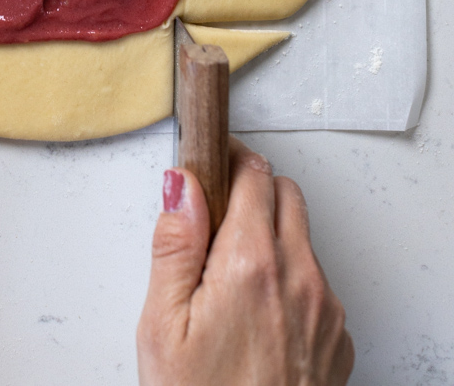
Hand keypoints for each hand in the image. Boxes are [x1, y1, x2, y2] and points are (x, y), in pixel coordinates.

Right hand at [137, 138, 353, 385]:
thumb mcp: (161, 326)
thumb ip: (173, 244)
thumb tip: (182, 184)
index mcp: (250, 265)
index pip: (253, 172)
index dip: (227, 158)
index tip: (207, 164)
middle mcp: (299, 279)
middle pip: (286, 193)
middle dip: (251, 190)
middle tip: (212, 219)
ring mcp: (325, 310)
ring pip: (303, 239)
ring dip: (271, 236)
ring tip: (227, 280)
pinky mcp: (338, 340)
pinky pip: (317, 283)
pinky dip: (290, 280)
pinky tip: (255, 315)